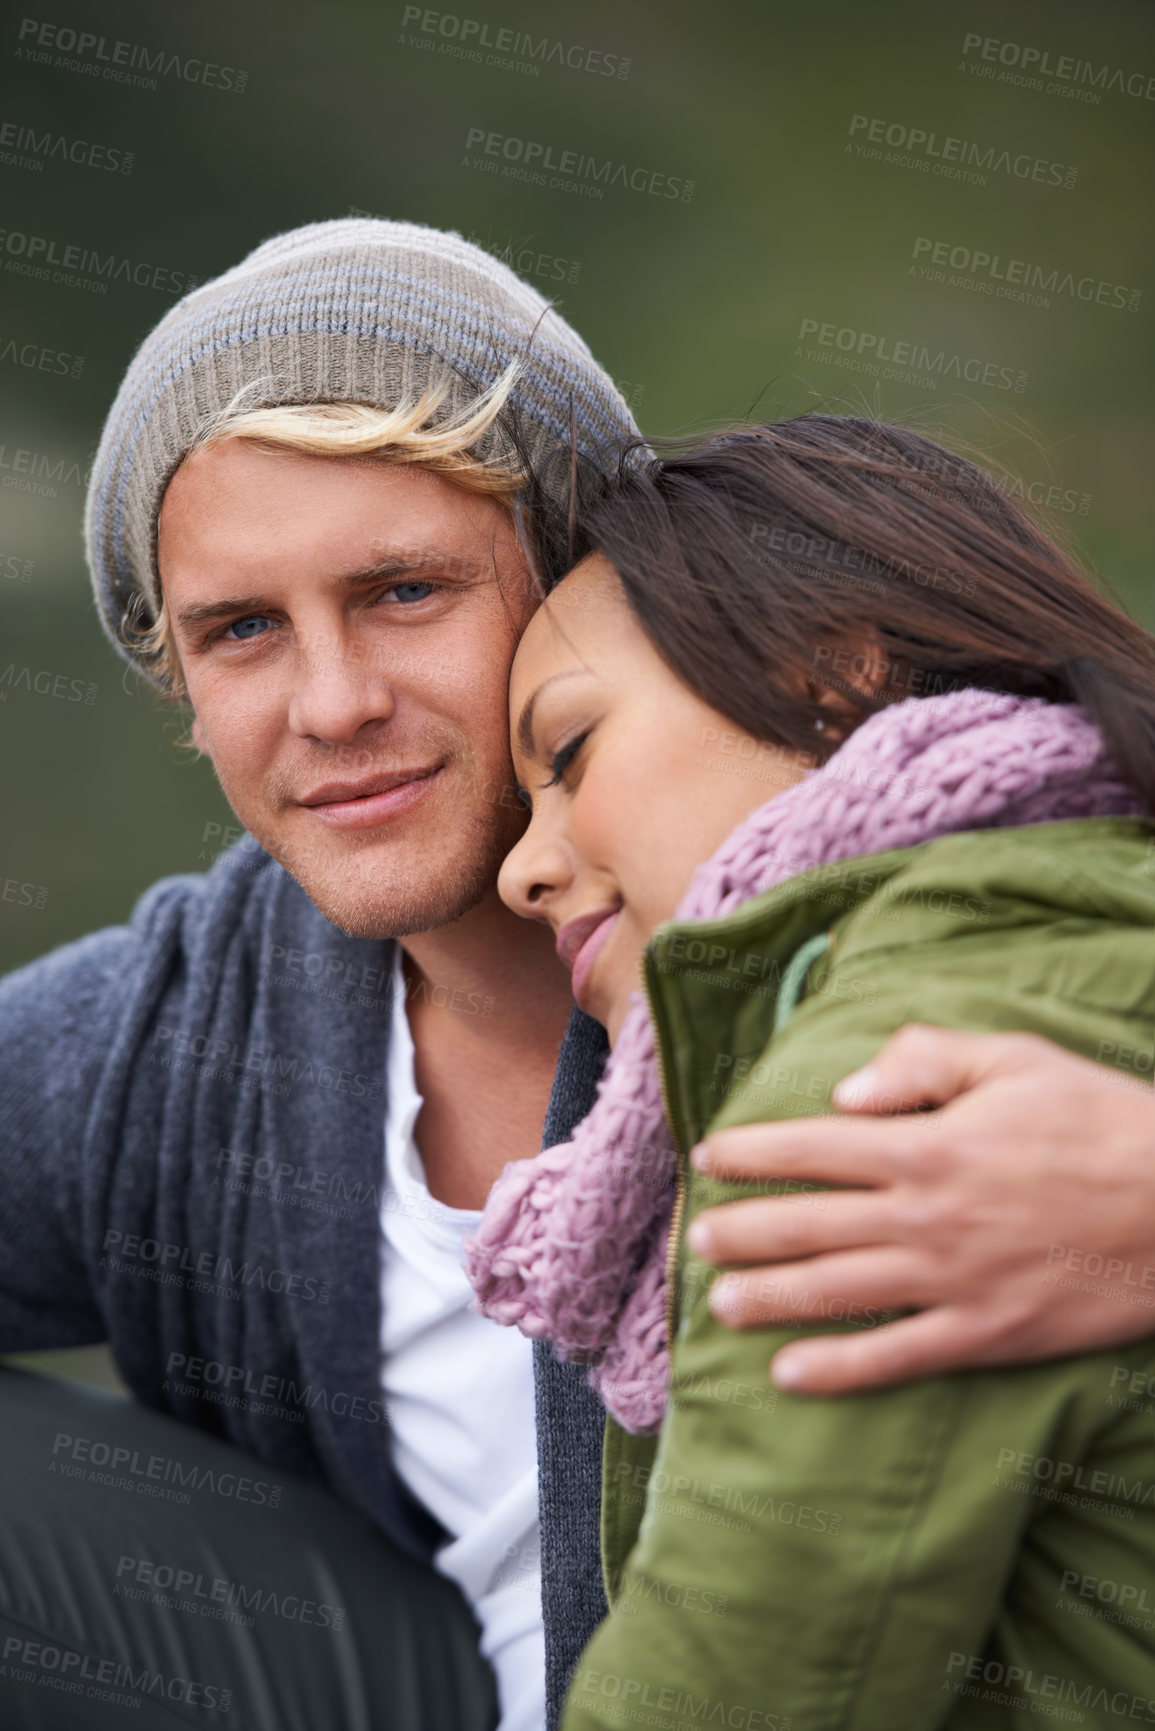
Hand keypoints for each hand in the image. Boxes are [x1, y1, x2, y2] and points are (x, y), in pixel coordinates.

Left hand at [687, 1026, 1154, 1394]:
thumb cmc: (1100, 1119)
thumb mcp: (1014, 1058)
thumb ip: (922, 1061)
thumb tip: (844, 1094)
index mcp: (926, 1143)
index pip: (811, 1147)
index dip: (750, 1152)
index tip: (709, 1158)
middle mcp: (924, 1215)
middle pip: (807, 1225)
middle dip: (741, 1230)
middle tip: (696, 1238)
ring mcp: (952, 1280)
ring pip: (835, 1293)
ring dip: (768, 1298)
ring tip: (718, 1304)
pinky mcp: (986, 1333)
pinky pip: (896, 1357)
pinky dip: (839, 1369)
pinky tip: (789, 1374)